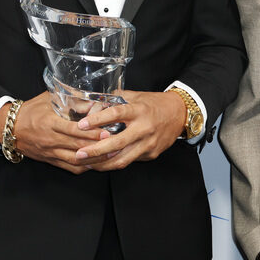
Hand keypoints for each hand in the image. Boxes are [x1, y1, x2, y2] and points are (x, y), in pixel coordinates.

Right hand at [0, 92, 103, 173]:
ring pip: (75, 160)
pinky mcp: (51, 160)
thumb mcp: (49, 99)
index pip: (73, 130)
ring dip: (94, 159)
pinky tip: (96, 164)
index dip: (91, 133)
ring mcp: (51, 152)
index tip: (106, 132)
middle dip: (98, 147)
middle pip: (77, 146)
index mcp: (50, 123)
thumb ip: (71, 99)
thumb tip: (93, 100)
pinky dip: (84, 166)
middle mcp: (51, 139)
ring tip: (111, 156)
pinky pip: (69, 167)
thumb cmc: (31, 110)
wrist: (10, 128)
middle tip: (116, 144)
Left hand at [72, 90, 186, 170]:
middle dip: (96, 150)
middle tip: (79, 154)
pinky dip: (114, 163)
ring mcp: (148, 143)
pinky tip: (102, 163)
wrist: (180, 114)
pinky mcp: (151, 154)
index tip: (81, 124)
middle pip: (117, 143)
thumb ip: (112, 100)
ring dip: (102, 163)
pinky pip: (130, 161)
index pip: (116, 114)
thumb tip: (88, 107)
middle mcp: (144, 128)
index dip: (98, 119)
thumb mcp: (134, 96)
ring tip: (86, 163)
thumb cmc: (154, 104)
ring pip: (122, 159)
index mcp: (139, 110)